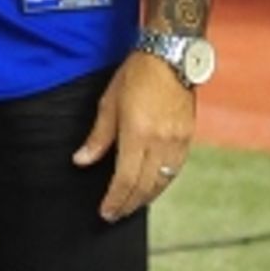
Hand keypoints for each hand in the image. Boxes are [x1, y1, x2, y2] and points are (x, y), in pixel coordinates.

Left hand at [72, 51, 196, 221]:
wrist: (171, 57)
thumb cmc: (136, 74)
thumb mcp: (109, 102)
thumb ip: (98, 137)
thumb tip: (81, 161)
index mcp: (138, 133)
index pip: (125, 179)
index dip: (115, 200)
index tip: (106, 212)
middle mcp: (160, 141)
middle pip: (145, 186)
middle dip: (128, 204)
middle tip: (115, 214)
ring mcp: (177, 141)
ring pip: (162, 182)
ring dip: (146, 198)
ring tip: (131, 205)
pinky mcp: (188, 138)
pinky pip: (175, 170)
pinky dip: (162, 183)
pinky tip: (152, 186)